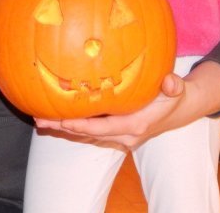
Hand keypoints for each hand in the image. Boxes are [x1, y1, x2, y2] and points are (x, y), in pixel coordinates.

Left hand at [33, 62, 219, 148]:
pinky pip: (90, 130)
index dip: (82, 124)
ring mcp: (118, 135)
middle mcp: (124, 134)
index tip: (62, 120)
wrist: (180, 109)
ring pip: (87, 133)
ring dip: (63, 128)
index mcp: (136, 124)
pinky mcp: (115, 131)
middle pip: (88, 133)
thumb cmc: (173, 95)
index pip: (103, 126)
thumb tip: (171, 83)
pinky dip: (73, 125)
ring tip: (40, 121)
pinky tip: (55, 118)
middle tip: (39, 120)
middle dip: (63, 128)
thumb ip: (172, 85)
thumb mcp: (176, 89)